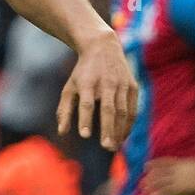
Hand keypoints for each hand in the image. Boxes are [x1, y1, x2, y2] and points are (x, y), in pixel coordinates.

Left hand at [57, 32, 137, 150]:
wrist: (103, 47)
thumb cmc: (82, 73)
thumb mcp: (69, 88)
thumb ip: (64, 111)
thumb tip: (61, 132)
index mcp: (88, 83)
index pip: (87, 104)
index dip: (85, 119)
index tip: (84, 135)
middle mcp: (107, 83)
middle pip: (108, 109)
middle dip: (108, 129)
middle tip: (106, 147)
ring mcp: (122, 84)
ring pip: (123, 111)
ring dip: (120, 130)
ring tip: (114, 147)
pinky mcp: (132, 86)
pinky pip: (133, 109)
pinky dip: (129, 124)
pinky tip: (123, 137)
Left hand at [143, 157, 194, 194]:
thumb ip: (193, 164)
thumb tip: (193, 165)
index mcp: (180, 163)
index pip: (164, 162)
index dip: (154, 164)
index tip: (145, 166)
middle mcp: (176, 170)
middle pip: (159, 173)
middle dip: (150, 178)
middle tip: (141, 182)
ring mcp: (177, 178)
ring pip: (161, 182)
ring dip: (151, 187)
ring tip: (143, 191)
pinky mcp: (181, 187)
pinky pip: (167, 191)